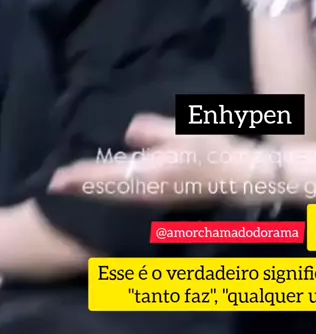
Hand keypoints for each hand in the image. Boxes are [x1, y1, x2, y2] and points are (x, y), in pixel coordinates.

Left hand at [48, 115, 262, 204]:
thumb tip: (128, 134)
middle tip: (55, 185)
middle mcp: (148, 192)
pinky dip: (110, 194)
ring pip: (116, 198)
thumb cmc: (216, 150)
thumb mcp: (185, 131)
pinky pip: (126, 199)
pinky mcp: (163, 201)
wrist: (241, 178)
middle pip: (107, 192)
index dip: (82, 177)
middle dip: (81, 188)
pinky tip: (107, 189)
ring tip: (74, 186)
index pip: (108, 176)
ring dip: (93, 192)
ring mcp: (156, 200)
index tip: (58, 179)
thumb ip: (154, 132)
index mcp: (151, 174)